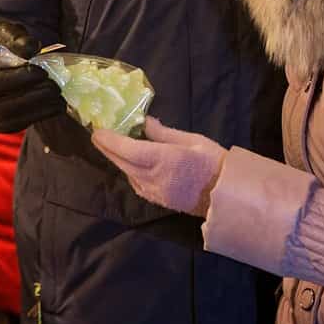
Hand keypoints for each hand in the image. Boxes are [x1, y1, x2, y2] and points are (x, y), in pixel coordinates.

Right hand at [0, 20, 65, 132]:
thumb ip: (13, 37)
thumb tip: (32, 48)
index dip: (15, 79)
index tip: (40, 72)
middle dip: (30, 99)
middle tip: (54, 87)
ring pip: (7, 122)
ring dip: (36, 112)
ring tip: (58, 99)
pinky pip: (13, 126)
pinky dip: (35, 118)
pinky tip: (53, 106)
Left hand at [92, 117, 226, 215]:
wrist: (226, 196)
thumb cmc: (213, 162)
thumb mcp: (192, 139)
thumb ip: (164, 133)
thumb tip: (145, 122)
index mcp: (163, 159)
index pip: (128, 149)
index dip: (109, 140)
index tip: (97, 131)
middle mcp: (154, 177)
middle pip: (122, 162)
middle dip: (107, 148)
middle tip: (97, 136)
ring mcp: (154, 192)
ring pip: (127, 174)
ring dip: (117, 160)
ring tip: (110, 146)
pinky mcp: (158, 201)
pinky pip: (136, 184)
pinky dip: (129, 172)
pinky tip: (129, 164)